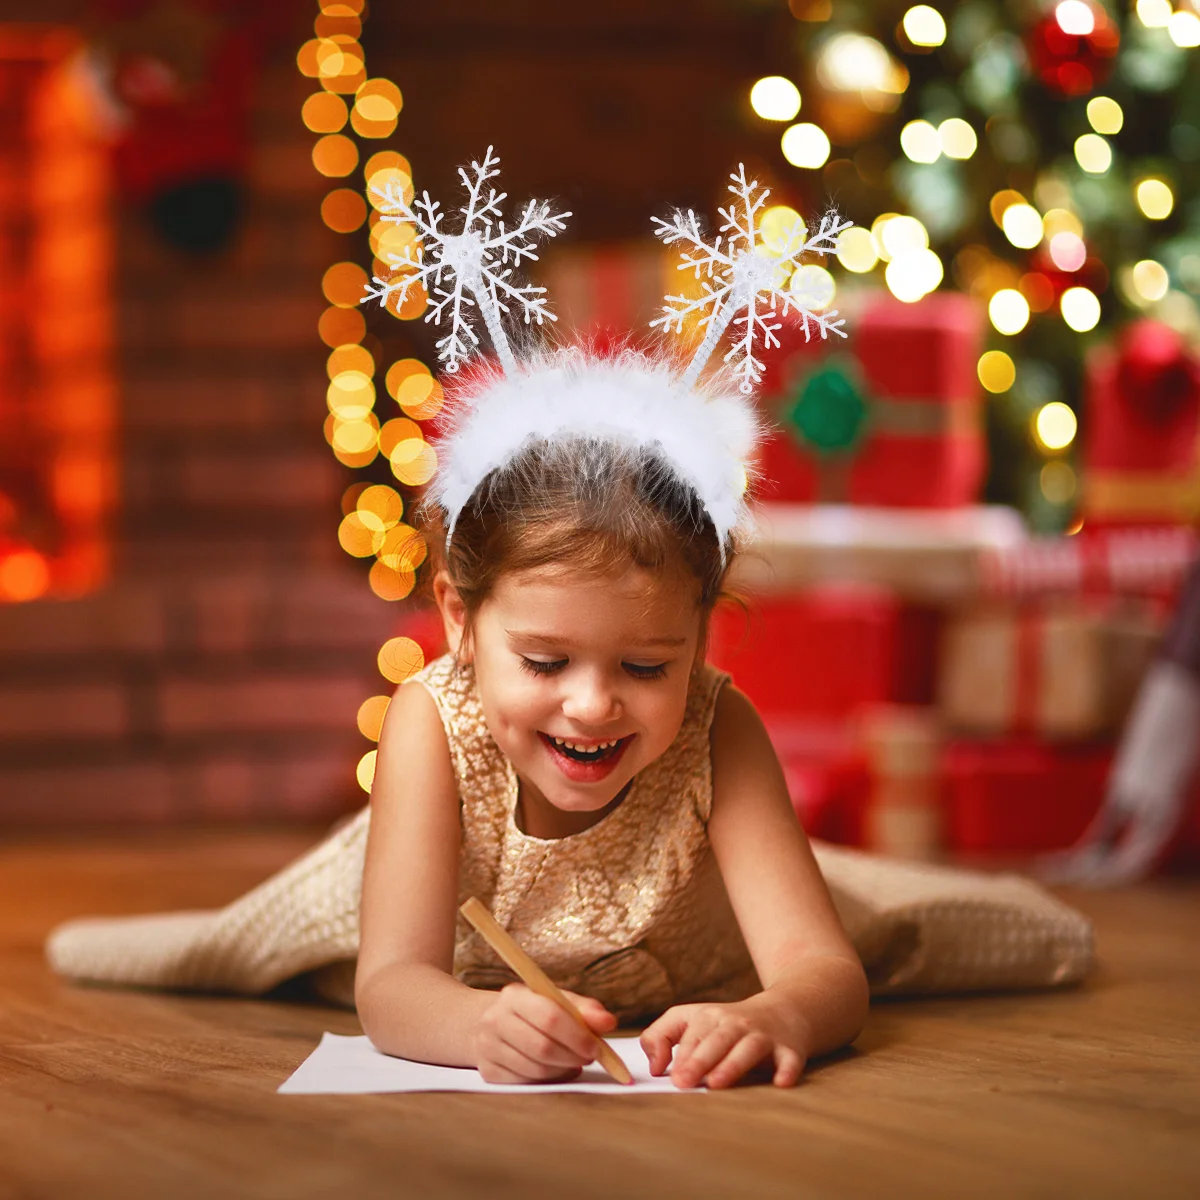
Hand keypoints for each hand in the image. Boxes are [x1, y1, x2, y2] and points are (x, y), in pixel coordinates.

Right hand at [474, 984, 616, 1083]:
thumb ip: (585, 1010)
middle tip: (589, 1058)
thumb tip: (609, 1022)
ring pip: (536, 1069)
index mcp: (515, 995)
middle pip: (542, 1047)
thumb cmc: (534, 1011)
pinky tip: (555, 1070)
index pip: (550, 1017)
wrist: (492, 1022)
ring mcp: (487, 1047)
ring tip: (573, 1062)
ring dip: (563, 1070)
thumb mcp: (557, 1000)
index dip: (577, 1036)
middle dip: (573, 1056)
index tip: (596, 1047)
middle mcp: (495, 1019)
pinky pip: (526, 1083)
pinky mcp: (488, 1072)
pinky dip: (548, 1080)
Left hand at [640, 1000, 807, 1089]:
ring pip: (747, 1048)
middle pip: (716, 1040)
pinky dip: (786, 1070)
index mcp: (709, 1017)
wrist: (784, 1011)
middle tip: (683, 1082)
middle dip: (699, 1060)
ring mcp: (764, 1036)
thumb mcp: (691, 1020)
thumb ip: (661, 1036)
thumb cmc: (728, 1024)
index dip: (680, 1054)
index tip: (670, 1077)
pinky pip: (789, 1060)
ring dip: (732, 1065)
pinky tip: (781, 1082)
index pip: (692, 1034)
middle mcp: (736, 1024)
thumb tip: (655, 1068)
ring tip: (716, 1083)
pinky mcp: (790, 1050)